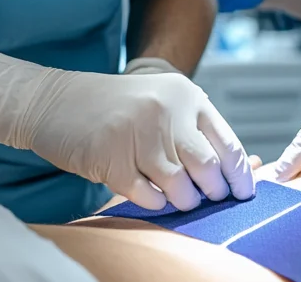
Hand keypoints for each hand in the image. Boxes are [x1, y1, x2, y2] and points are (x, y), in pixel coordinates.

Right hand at [0, 51, 253, 211]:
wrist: (56, 101)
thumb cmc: (116, 106)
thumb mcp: (163, 102)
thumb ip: (195, 129)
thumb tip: (239, 167)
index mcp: (186, 96)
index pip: (226, 143)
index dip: (239, 174)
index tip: (244, 194)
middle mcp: (166, 112)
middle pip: (208, 167)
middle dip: (214, 191)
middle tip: (210, 199)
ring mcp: (138, 135)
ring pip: (180, 186)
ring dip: (184, 201)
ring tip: (180, 199)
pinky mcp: (111, 159)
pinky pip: (147, 196)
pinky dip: (155, 203)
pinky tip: (153, 196)